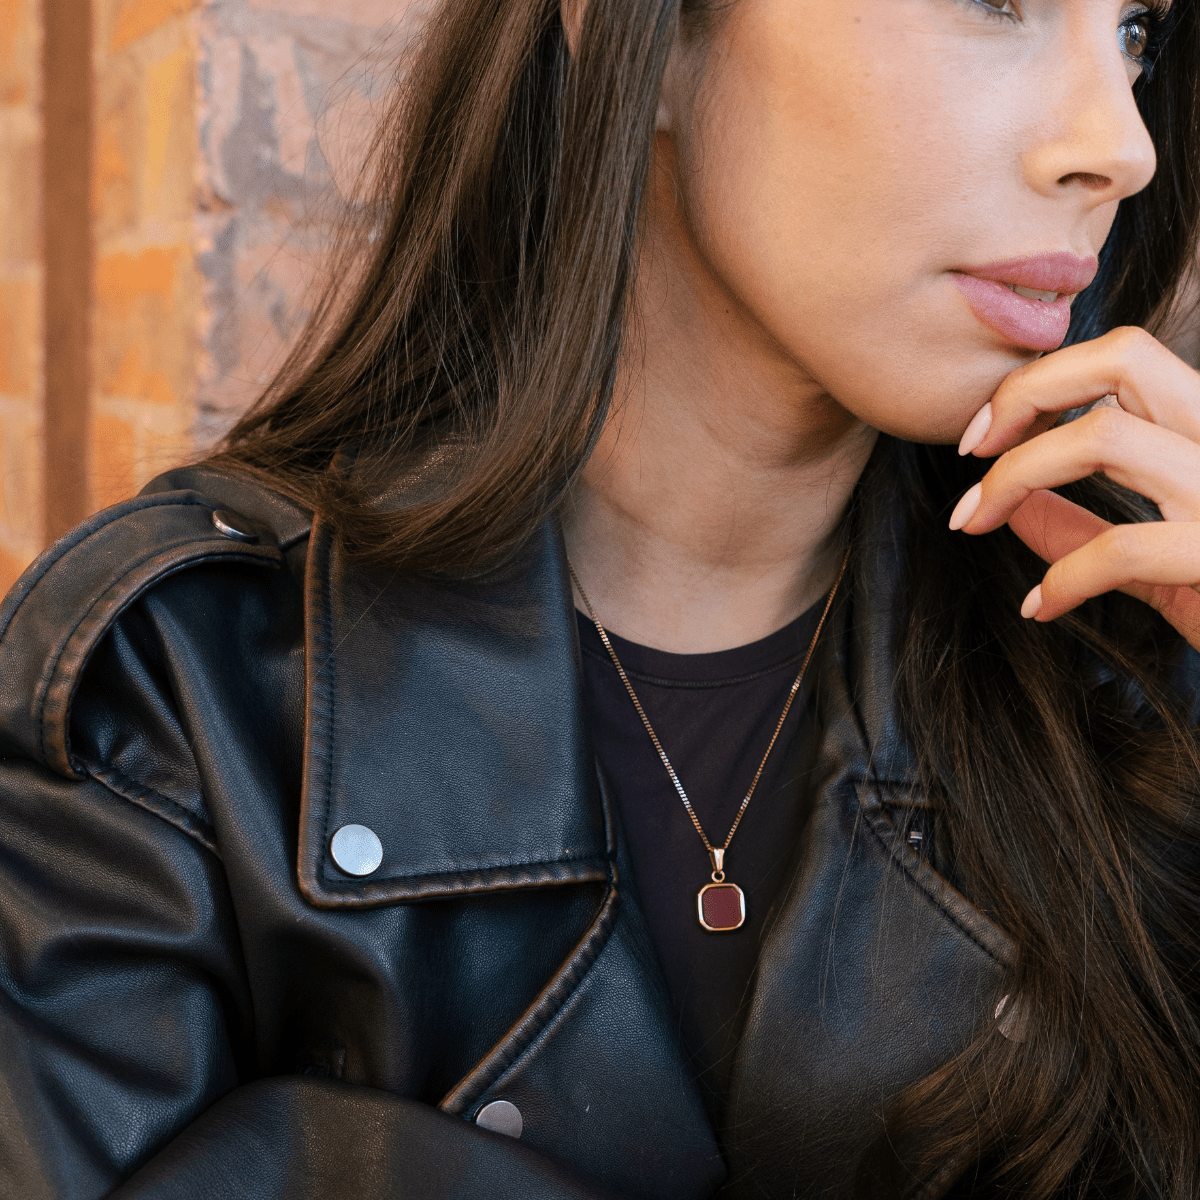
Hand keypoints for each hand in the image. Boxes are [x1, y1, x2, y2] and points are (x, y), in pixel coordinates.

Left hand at [949, 326, 1199, 651]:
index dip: (1042, 382)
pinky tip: (1041, 607)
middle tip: (970, 449)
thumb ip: (1089, 533)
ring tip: (975, 519)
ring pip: (1106, 435)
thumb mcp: (1161, 566)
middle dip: (1025, 392)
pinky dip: (1063, 576)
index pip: (1127, 357)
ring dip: (1016, 475)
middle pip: (1123, 356)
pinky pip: (1124, 547)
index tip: (983, 433)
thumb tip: (1013, 509)